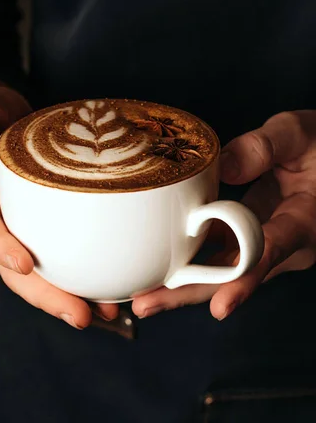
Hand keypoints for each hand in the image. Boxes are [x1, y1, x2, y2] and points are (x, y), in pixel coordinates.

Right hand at [0, 84, 117, 327]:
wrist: (1, 114)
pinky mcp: (48, 221)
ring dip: (72, 294)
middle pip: (17, 268)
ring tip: (107, 313)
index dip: (1, 249)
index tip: (24, 264)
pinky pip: (63, 250)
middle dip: (48, 295)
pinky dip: (85, 270)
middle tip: (82, 316)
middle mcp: (0, 220)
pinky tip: (113, 285)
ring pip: (43, 269)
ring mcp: (24, 224)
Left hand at [132, 111, 315, 320]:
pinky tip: (155, 262)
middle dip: (190, 293)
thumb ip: (263, 147)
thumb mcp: (297, 134)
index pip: (270, 252)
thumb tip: (222, 168)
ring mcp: (264, 244)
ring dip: (181, 283)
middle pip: (235, 276)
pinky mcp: (248, 236)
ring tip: (141, 295)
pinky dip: (188, 259)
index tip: (220, 305)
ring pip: (221, 271)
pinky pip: (217, 253)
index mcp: (303, 220)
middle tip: (147, 304)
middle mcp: (284, 244)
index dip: (243, 280)